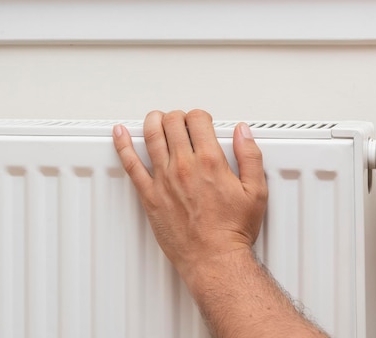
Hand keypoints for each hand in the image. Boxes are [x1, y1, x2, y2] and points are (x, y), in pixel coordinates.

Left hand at [112, 109, 267, 278]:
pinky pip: (130, 164)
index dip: (199, 116)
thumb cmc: (232, 230)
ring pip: (151, 136)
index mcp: (210, 161)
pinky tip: (120, 134)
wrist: (214, 259)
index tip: (201, 122)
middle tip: (181, 123)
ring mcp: (163, 180)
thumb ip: (250, 156)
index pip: (197, 120)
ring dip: (153, 121)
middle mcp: (183, 166)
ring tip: (156, 119)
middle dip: (178, 117)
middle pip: (172, 123)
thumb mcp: (256, 191)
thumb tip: (242, 133)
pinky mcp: (149, 195)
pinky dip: (122, 145)